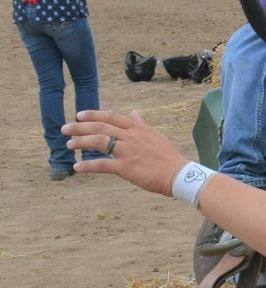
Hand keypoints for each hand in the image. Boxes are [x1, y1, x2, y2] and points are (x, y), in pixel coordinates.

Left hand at [62, 110, 186, 195]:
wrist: (178, 174)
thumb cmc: (168, 156)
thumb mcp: (155, 135)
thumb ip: (142, 124)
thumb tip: (134, 113)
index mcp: (137, 128)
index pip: (111, 117)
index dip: (93, 115)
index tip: (79, 115)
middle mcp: (130, 136)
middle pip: (100, 127)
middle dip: (80, 127)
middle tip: (65, 129)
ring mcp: (127, 151)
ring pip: (99, 142)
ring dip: (81, 142)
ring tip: (68, 145)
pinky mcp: (126, 167)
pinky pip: (102, 165)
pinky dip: (88, 165)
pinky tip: (77, 167)